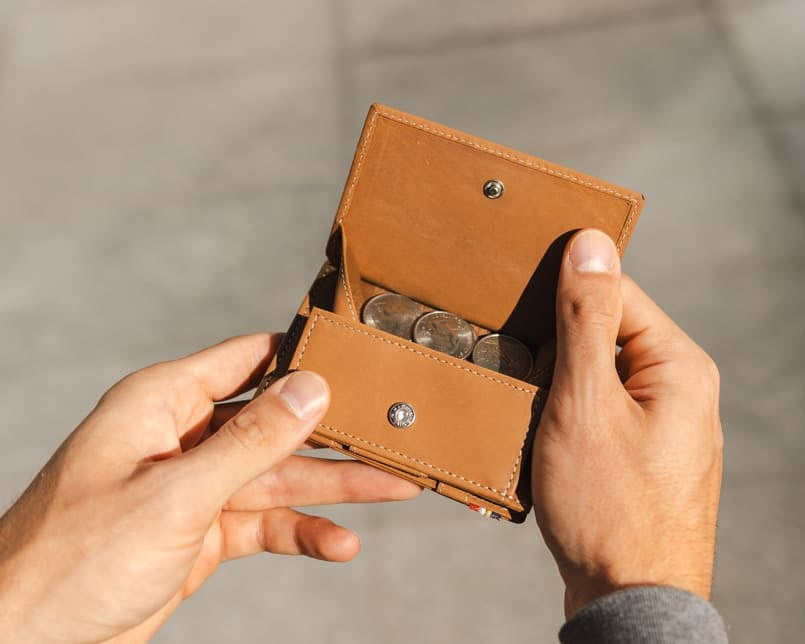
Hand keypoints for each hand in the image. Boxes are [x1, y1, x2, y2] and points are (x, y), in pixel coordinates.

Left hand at [0, 334, 419, 642]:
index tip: (360, 358)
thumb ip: (251, 441)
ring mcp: (194, 488)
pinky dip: (301, 534)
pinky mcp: (201, 533)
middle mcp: (184, 437)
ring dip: (333, 489)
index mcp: (164, 403)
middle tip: (392, 436)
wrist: (29, 642)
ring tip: (394, 489)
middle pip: (275, 424)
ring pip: (278, 477)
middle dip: (333, 435)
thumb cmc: (72, 561)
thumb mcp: (176, 494)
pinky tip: (338, 544)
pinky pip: (264, 524)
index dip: (303, 356)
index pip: (248, 359)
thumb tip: (310, 388)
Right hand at [531, 229, 722, 617]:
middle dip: (557, 347)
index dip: (564, 292)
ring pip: (596, 375)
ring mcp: (664, 425)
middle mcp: (681, 390)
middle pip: (606, 333)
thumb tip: (590, 244)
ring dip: (558, 384)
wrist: (627, 599)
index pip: (617, 291)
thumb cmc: (607, 505)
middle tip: (524, 375)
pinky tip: (547, 437)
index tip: (519, 302)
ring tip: (535, 414)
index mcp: (679, 365)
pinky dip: (567, 414)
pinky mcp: (643, 454)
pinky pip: (599, 411)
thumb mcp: (584, 401)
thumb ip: (586, 319)